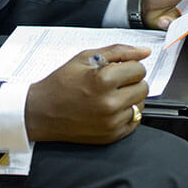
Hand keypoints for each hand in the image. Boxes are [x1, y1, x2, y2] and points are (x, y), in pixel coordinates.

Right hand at [25, 45, 149, 143]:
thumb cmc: (61, 83)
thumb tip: (145, 52)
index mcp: (104, 80)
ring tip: (110, 95)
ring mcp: (112, 122)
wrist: (42, 112)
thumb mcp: (85, 58)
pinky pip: (135, 121)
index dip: (129, 66)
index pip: (139, 69)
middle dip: (131, 81)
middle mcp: (110, 103)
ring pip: (140, 104)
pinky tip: (110, 108)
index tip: (117, 68)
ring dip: (130, 97)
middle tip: (114, 81)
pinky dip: (126, 113)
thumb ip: (118, 51)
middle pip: (143, 87)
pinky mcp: (111, 135)